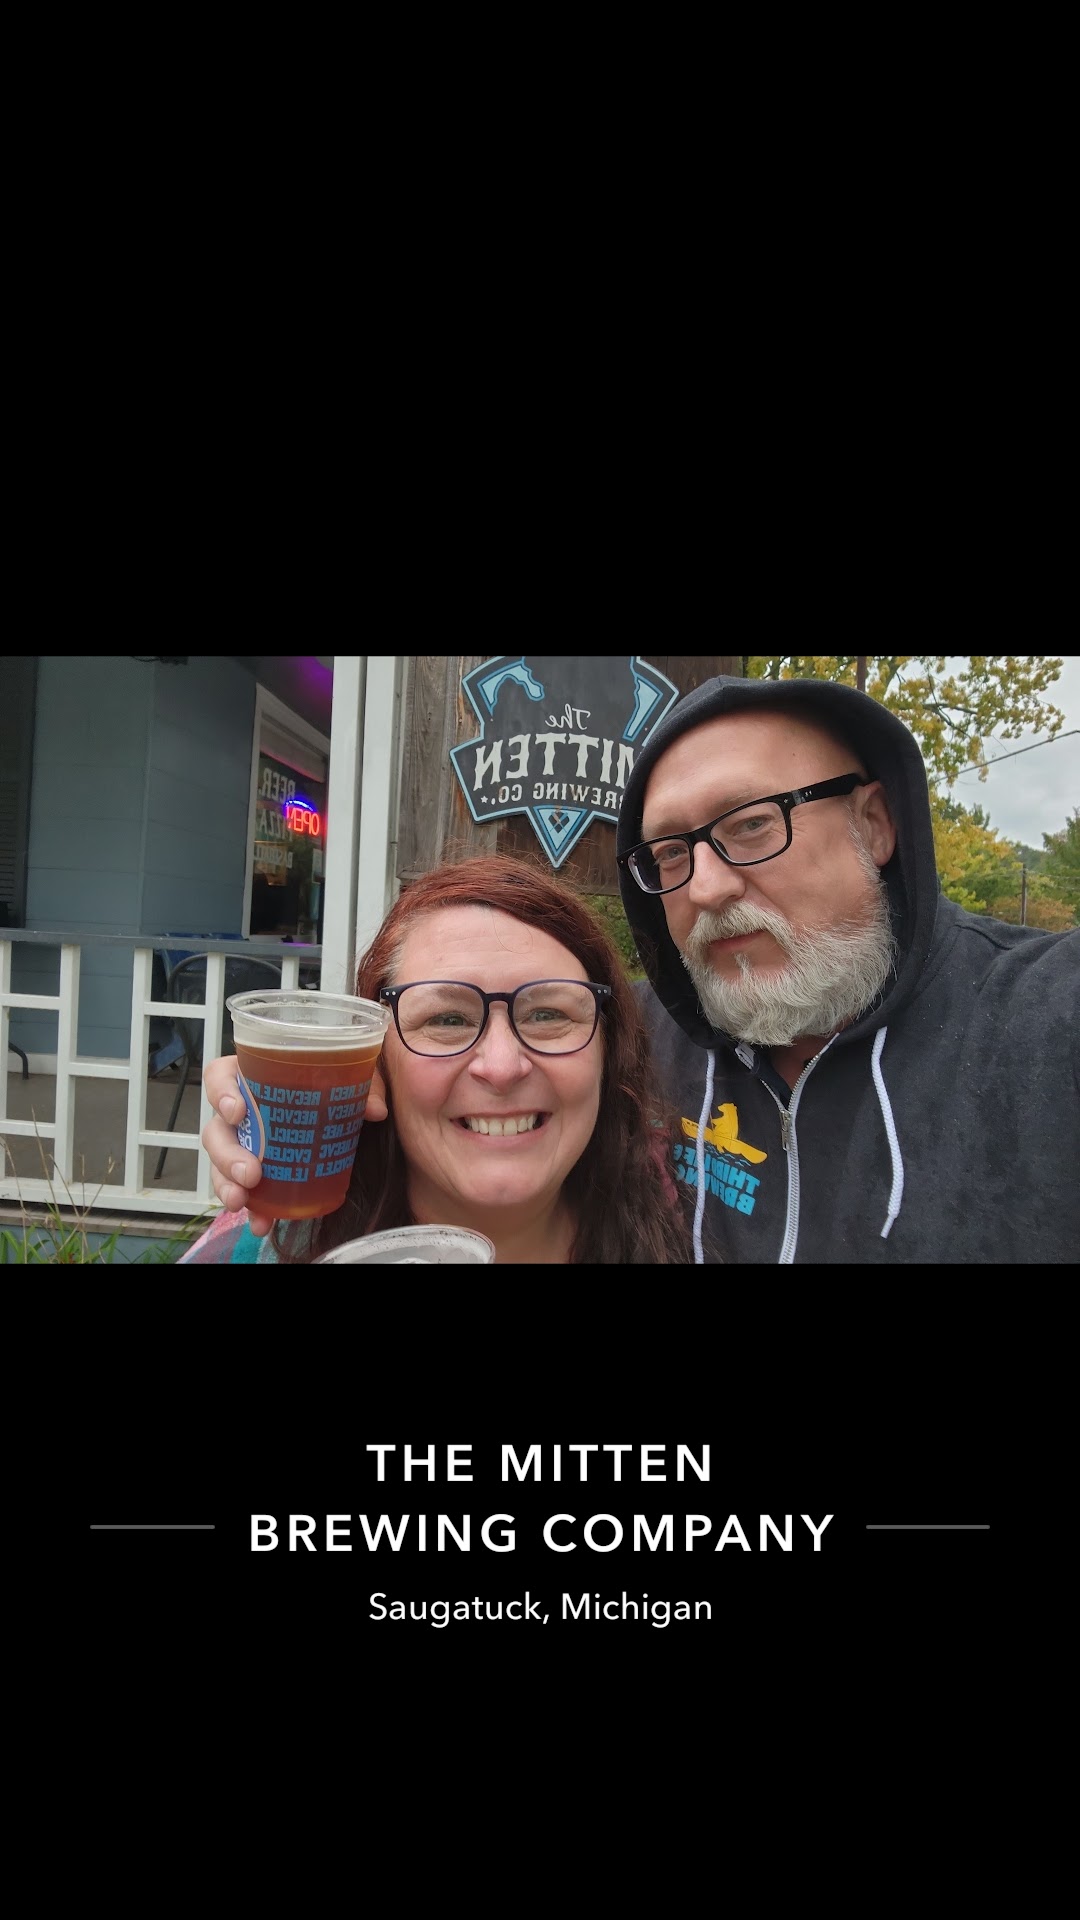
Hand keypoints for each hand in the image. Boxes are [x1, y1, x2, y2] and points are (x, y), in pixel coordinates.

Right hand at [201, 1052, 388, 1236]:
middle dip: (226, 1154)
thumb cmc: (337, 1089)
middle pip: (217, 1129)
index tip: (238, 1112)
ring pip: (221, 1163)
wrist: (350, 1122)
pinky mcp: (258, 1174)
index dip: (221, 1093)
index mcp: (255, 1079)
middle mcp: (244, 1113)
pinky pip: (244, 1191)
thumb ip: (366, 1086)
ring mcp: (246, 1145)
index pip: (221, 1077)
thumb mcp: (353, 1079)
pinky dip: (252, 1209)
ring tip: (241, 1201)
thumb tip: (375, 1110)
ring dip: (226, 1183)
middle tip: (250, 1173)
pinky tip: (261, 1222)